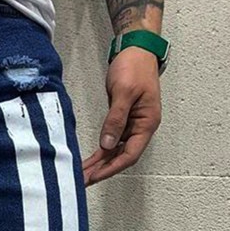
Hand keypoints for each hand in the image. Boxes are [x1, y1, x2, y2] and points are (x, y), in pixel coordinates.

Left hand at [82, 47, 161, 185]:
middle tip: (83, 181)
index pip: (130, 154)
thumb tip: (108, 145)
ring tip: (82, 175)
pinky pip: (111, 141)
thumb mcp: (124, 92)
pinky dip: (100, 151)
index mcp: (147, 123)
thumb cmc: (134, 67)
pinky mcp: (121, 120)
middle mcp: (140, 128)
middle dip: (103, 169)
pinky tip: (89, 161)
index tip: (96, 176)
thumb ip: (116, 119)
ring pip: (115, 151)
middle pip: (121, 156)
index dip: (112, 167)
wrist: (135, 49)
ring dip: (99, 163)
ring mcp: (131, 125)